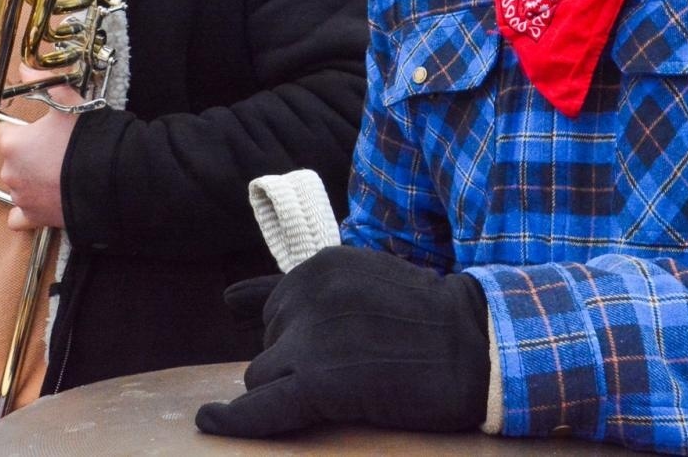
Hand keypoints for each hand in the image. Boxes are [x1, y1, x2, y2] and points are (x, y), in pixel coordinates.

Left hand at [0, 78, 78, 229]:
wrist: (111, 176)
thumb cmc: (89, 139)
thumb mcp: (71, 103)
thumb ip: (44, 84)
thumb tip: (25, 68)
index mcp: (13, 143)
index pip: (4, 133)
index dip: (24, 130)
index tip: (41, 131)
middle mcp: (10, 172)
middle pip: (12, 160)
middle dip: (29, 156)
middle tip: (56, 151)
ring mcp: (22, 197)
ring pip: (18, 186)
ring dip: (31, 181)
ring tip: (59, 175)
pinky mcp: (35, 217)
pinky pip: (19, 218)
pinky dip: (27, 212)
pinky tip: (42, 202)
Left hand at [195, 246, 489, 437]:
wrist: (476, 346)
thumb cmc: (426, 319)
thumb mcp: (360, 281)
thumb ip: (291, 288)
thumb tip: (226, 299)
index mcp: (319, 265)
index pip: (275, 310)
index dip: (301, 337)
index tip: (338, 349)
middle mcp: (307, 292)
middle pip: (267, 344)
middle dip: (294, 362)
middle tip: (355, 369)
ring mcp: (310, 337)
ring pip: (261, 377)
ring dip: (290, 391)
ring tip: (347, 391)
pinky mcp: (316, 381)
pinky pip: (260, 407)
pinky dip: (235, 421)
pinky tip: (211, 423)